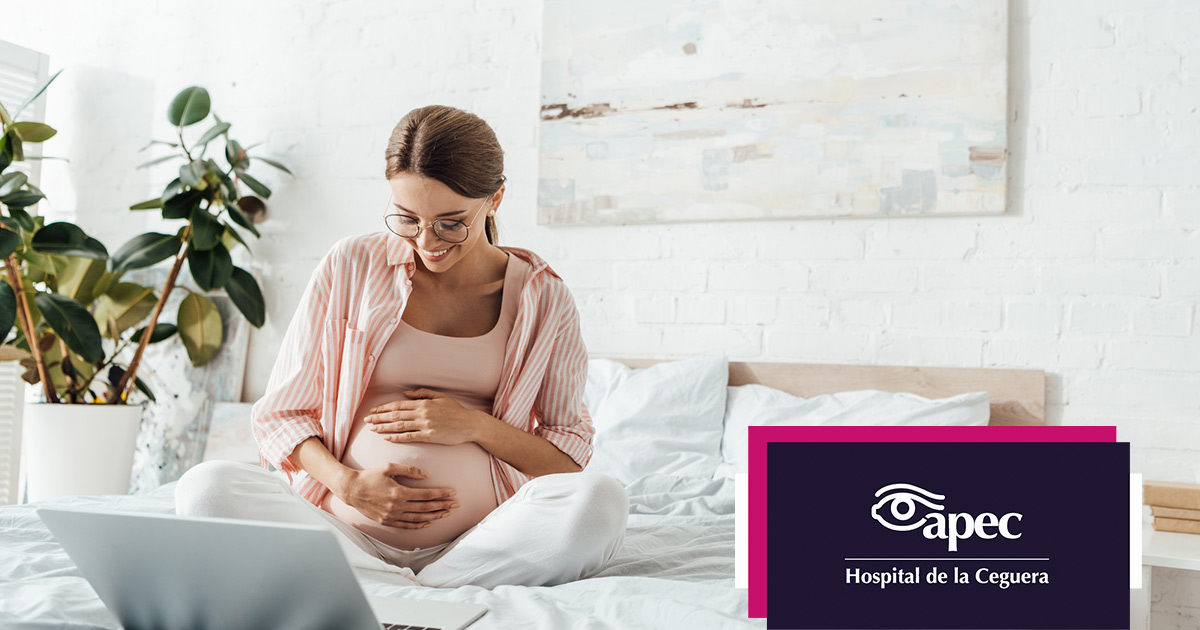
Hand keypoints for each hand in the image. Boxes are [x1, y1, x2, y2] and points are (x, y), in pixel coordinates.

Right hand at [339, 462, 459, 528]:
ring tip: (446, 513)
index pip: (426, 494)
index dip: (441, 494)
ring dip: (434, 516)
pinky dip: (419, 525)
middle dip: (443, 506)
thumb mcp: (389, 467)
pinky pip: (407, 525)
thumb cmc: (370, 476)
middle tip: (456, 505)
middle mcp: (397, 506)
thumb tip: (427, 475)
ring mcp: (392, 516)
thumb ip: (409, 470)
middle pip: (426, 508)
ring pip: (418, 518)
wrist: (351, 490)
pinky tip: (429, 522)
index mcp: (399, 492)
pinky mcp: (387, 521)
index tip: (453, 493)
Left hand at [364, 388, 482, 445]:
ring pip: (400, 425)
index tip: (373, 411)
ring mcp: (425, 424)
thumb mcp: (440, 397)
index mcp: (423, 403)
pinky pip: (409, 437)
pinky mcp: (430, 436)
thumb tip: (406, 393)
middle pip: (395, 414)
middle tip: (366, 420)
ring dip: (384, 427)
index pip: (398, 404)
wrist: (470, 424)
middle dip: (379, 417)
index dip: (384, 408)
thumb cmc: (456, 411)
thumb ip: (423, 393)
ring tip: (373, 430)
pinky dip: (397, 437)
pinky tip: (387, 438)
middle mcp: (422, 412)